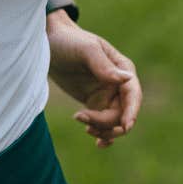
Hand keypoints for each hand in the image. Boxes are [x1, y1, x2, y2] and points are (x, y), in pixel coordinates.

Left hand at [46, 13, 141, 147]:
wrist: (49, 42)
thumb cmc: (68, 41)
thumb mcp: (86, 50)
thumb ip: (104, 66)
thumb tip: (126, 80)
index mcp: (123, 69)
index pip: (133, 95)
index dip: (132, 112)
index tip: (124, 126)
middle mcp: (118, 84)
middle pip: (123, 113)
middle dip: (108, 123)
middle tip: (85, 121)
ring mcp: (107, 95)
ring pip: (114, 122)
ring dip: (103, 129)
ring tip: (82, 123)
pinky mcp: (94, 103)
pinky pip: (104, 123)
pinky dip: (103, 134)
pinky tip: (96, 142)